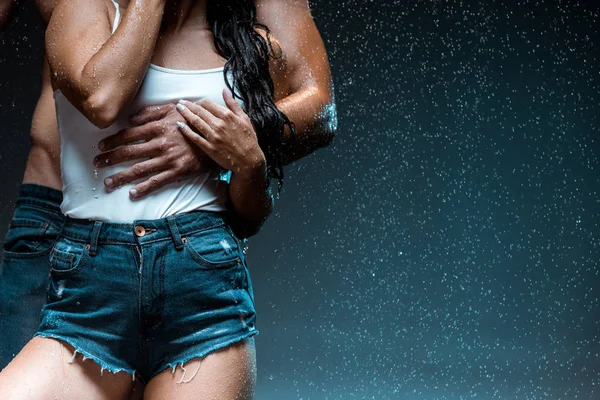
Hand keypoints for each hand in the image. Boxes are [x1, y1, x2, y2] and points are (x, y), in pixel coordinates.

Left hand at [94, 103, 213, 198]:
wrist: (216, 135)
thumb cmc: (193, 120)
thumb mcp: (172, 109)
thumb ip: (151, 112)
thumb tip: (131, 119)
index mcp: (158, 127)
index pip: (129, 135)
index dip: (113, 141)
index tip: (101, 146)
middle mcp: (160, 143)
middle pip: (129, 152)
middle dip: (110, 159)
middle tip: (97, 163)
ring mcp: (169, 159)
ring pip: (140, 169)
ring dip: (121, 176)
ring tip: (108, 183)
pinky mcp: (178, 171)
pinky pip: (158, 181)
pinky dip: (144, 188)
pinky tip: (132, 193)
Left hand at [175, 89, 265, 177]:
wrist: (250, 160)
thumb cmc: (249, 139)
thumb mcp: (244, 118)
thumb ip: (233, 104)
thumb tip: (224, 90)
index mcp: (227, 116)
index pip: (208, 103)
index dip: (199, 101)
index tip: (195, 102)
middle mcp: (219, 124)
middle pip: (199, 111)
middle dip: (188, 105)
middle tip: (181, 103)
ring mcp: (213, 136)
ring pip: (195, 121)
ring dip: (185, 113)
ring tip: (178, 108)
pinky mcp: (209, 148)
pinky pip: (195, 137)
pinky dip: (186, 130)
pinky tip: (179, 125)